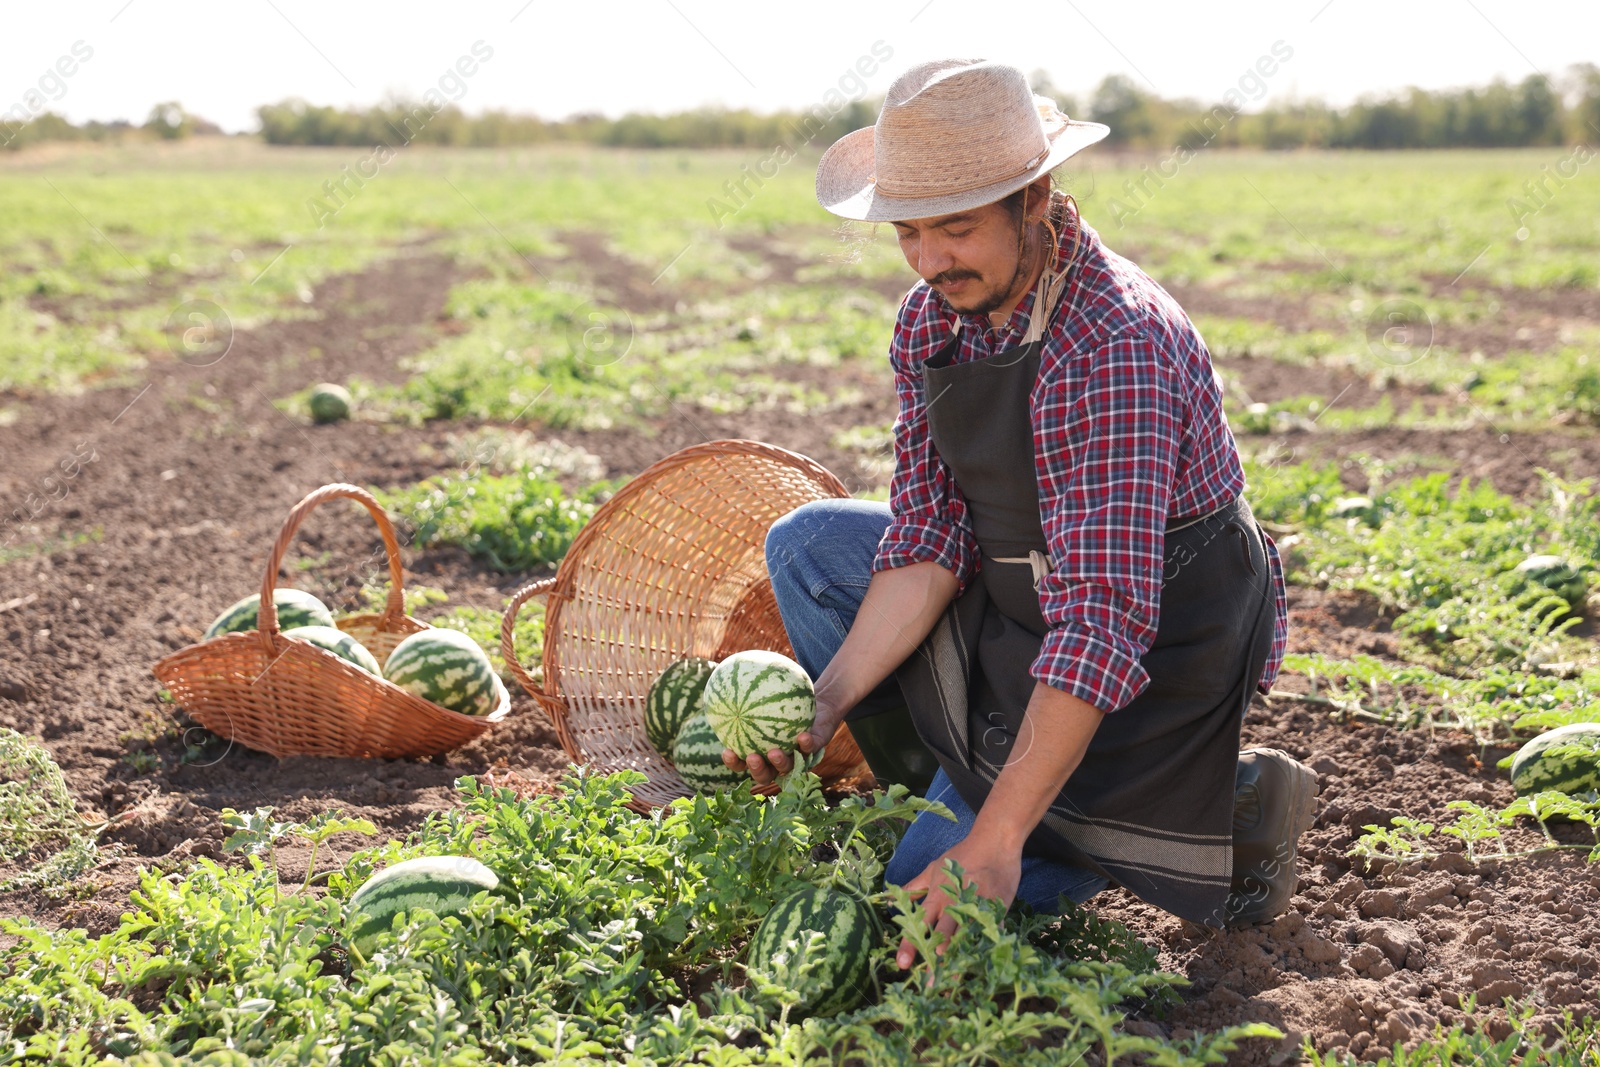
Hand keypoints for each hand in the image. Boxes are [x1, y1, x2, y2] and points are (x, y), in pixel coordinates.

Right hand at [720, 697, 846, 785]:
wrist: (818, 704)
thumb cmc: (786, 702)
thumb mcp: (766, 697)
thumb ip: (748, 697)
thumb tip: (724, 681)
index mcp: (762, 752)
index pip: (743, 763)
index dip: (734, 763)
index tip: (726, 751)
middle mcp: (778, 760)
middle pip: (765, 775)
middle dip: (757, 770)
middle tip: (751, 757)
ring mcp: (798, 757)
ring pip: (788, 767)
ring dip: (780, 762)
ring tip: (774, 752)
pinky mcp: (815, 750)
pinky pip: (810, 749)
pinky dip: (806, 744)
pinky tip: (802, 736)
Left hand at [895, 835, 1020, 969]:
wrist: (995, 841)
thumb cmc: (963, 855)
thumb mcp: (934, 868)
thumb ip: (914, 887)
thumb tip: (890, 899)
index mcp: (937, 896)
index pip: (919, 924)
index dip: (910, 944)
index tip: (902, 964)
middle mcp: (954, 904)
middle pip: (942, 936)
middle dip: (935, 960)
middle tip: (929, 983)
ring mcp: (977, 907)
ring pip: (965, 938)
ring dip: (959, 959)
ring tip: (952, 980)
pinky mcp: (998, 909)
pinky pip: (991, 933)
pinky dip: (987, 949)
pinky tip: (984, 967)